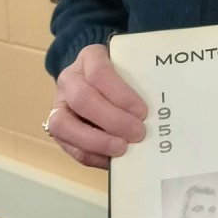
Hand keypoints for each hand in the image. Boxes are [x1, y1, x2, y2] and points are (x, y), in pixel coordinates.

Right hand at [47, 44, 146, 169]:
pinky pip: (69, 147)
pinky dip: (92, 155)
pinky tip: (112, 160)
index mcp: (89, 58)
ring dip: (96, 141)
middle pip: (83, 99)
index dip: (121, 95)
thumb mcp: (129, 68)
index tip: (142, 112)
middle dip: (112, 120)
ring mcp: (58, 105)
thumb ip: (139, 83)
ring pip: (64, 125)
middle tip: (138, 133)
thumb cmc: (121, 75)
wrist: (96, 80)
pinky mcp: (58, 130)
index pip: (100, 73)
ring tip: (122, 149)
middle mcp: (69, 79)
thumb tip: (160, 111)